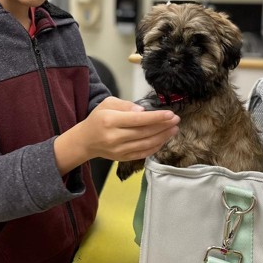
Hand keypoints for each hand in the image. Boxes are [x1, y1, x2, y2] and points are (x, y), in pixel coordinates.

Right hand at [54, 97, 179, 175]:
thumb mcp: (107, 104)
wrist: (86, 141)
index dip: (156, 117)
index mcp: (110, 121)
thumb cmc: (98, 119)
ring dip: (163, 137)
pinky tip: (164, 139)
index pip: (138, 120)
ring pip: (146, 144)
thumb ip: (126, 105)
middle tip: (176, 120)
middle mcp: (115, 137)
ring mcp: (120, 150)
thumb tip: (143, 111)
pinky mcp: (124, 158)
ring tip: (174, 129)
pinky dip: (156, 147)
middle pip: (145, 132)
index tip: (171, 114)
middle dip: (163, 126)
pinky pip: (143, 153)